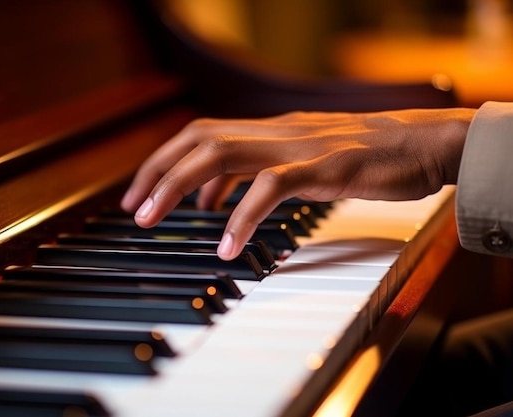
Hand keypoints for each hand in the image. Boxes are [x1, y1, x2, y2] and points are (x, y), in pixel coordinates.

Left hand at [121, 108, 474, 259]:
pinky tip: (227, 246)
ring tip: (155, 219)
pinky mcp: (322, 167)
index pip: (201, 134)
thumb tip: (212, 197)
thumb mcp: (300, 161)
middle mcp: (275, 132)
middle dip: (159, 172)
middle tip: (135, 209)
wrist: (420, 143)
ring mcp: (297, 146)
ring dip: (181, 186)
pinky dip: (241, 216)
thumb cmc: (363, 156)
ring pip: (223, 153)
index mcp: (269, 131)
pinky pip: (270, 188)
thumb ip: (257, 173)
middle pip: (200, 139)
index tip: (142, 193)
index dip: (165, 160)